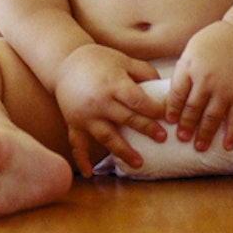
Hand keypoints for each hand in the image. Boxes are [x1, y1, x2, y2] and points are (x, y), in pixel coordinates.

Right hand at [53, 44, 166, 175]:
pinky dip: (81, 159)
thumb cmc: (98, 60)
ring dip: (123, 150)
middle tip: (162, 138)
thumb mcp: (122, 59)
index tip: (168, 117)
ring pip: (107, 136)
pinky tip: (89, 173)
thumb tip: (165, 87)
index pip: (138, 101)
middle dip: (146, 129)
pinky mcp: (74, 123)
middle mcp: (99, 101)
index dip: (154, 110)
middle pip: (127, 119)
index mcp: (113, 84)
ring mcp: (85, 115)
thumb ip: (144, 71)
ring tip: (139, 162)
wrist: (64, 62)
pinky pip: (77, 144)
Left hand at [165, 21, 232, 151]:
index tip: (168, 121)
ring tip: (199, 147)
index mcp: (190, 68)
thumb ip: (183, 73)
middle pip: (193, 108)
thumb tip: (173, 97)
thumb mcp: (191, 52)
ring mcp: (225, 90)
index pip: (177, 94)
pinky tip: (227, 146)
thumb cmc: (214, 43)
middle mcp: (206, 80)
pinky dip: (232, 134)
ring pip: (212, 117)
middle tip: (182, 138)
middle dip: (186, 126)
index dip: (171, 109)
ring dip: (205, 134)